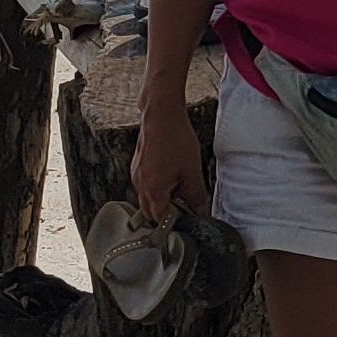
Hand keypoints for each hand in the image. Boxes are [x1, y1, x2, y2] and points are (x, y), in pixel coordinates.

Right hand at [129, 103, 207, 222]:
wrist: (161, 114)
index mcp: (152, 190)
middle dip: (167, 212)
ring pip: (148, 196)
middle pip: (150, 210)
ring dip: (163, 198)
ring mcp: (136, 174)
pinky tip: (172, 173)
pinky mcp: (137, 165)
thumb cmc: (176, 139)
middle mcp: (139, 185)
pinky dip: (158, 185)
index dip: (173, 222)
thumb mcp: (192, 170)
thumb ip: (196, 194)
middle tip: (186, 205)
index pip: (159, 219)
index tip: (187, 219)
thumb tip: (201, 211)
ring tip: (181, 186)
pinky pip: (145, 183)